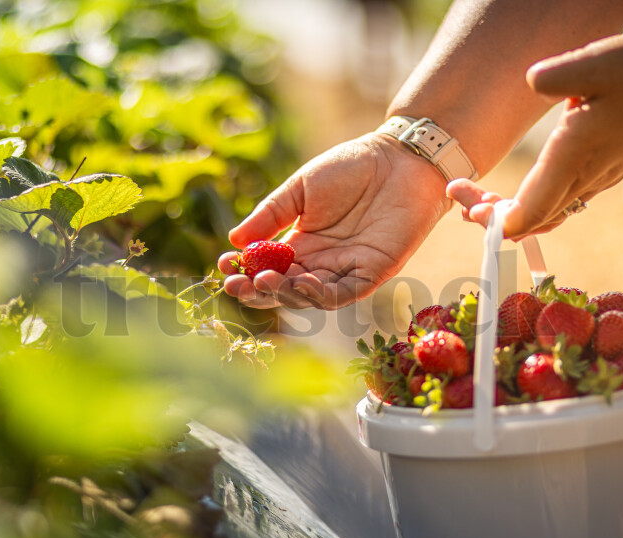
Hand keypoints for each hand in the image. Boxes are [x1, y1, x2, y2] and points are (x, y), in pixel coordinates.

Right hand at [218, 134, 451, 308]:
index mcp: (302, 244)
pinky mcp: (374, 271)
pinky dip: (321, 295)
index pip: (268, 269)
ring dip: (285, 294)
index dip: (246, 273)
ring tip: (263, 281)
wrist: (399, 156)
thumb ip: (271, 214)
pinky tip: (300, 284)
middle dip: (258, 291)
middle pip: (285, 289)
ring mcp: (347, 270)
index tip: (223, 268)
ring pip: (311, 297)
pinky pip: (345, 293)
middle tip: (235, 285)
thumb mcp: (301, 188)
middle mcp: (322, 263)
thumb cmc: (351, 166)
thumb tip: (234, 239)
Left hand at [448, 33, 622, 238]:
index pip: (528, 211)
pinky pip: (563, 203)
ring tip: (478, 203)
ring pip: (548, 214)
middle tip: (459, 200)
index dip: (492, 219)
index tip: (461, 199)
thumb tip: (533, 82)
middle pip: (532, 219)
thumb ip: (558, 75)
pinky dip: (534, 206)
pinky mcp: (604, 173)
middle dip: (490, 216)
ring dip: (512, 214)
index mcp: (576, 157)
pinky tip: (517, 194)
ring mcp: (597, 179)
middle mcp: (586, 178)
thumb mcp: (597, 63)